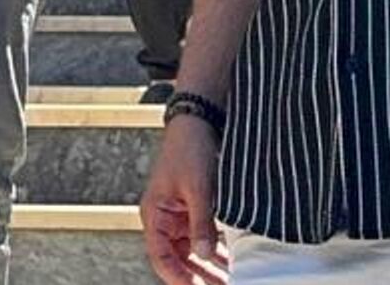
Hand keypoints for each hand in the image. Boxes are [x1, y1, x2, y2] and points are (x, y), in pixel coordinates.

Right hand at [140, 118, 230, 284]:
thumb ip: (201, 224)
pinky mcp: (196, 211)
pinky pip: (205, 240)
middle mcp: (165, 220)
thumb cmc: (189, 149)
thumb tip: (205, 256)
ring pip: (194, 254)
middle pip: (179, 261)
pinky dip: (219, 253)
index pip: (162, 258)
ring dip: (211, 269)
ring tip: (232, 282)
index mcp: (155, 214)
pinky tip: (234, 264)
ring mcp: (181, 216)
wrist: (199, 120)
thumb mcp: (198, 189)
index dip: (180, 279)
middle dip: (200, 279)